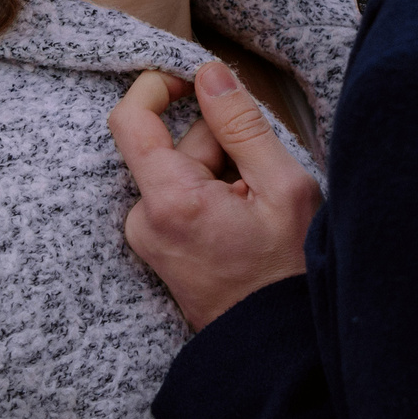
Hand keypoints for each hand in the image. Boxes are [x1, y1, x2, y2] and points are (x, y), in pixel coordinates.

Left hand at [110, 61, 320, 330]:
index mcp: (170, 202)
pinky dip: (212, 192)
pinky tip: (242, 218)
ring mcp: (149, 236)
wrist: (274, 345)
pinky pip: (179, 195)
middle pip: (171, 145)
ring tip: (257, 205)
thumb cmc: (287, 273)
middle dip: (217, 142)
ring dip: (219, 170)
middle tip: (261, 174)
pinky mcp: (158, 245)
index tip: (193, 77)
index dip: (157, 85)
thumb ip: (242, 125)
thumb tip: (209, 73)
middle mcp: (145, 219)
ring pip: (179, 170)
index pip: (130, 119)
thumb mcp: (282, 187)